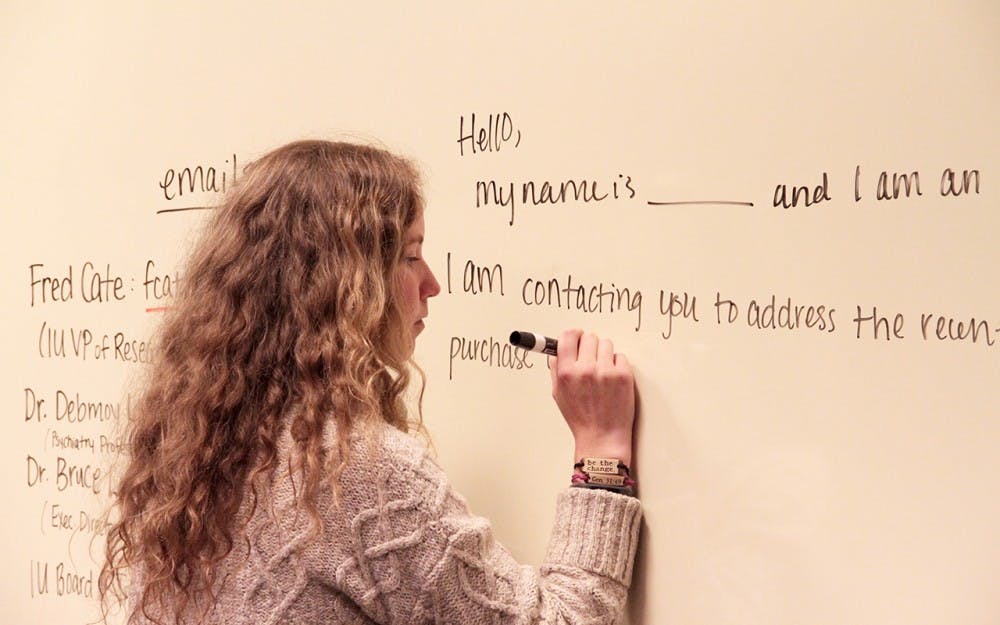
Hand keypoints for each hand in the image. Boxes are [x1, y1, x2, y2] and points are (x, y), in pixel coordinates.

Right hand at [549, 329, 635, 466]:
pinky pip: (620, 356)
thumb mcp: (558, 394)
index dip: (573, 334)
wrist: (603, 437)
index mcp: (566, 372)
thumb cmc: (581, 418)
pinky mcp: (624, 375)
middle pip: (589, 336)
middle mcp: (585, 369)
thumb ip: (556, 370)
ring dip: (604, 354)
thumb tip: (557, 350)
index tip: (577, 337)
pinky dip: (617, 365)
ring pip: (606, 344)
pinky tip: (613, 380)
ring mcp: (606, 372)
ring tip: (603, 371)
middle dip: (590, 346)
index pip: (567, 336)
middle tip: (591, 359)